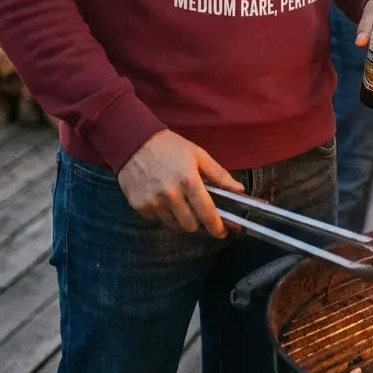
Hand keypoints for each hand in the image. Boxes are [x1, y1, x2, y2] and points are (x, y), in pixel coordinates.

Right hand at [117, 129, 243, 236]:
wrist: (134, 141)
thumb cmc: (169, 146)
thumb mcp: (198, 154)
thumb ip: (219, 175)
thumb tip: (239, 190)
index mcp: (189, 181)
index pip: (207, 214)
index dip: (217, 227)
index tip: (222, 231)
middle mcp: (171, 195)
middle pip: (190, 226)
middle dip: (198, 222)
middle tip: (199, 213)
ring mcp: (153, 202)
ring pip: (174, 226)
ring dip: (181, 220)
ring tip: (181, 204)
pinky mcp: (139, 206)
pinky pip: (157, 221)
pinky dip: (164, 215)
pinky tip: (164, 200)